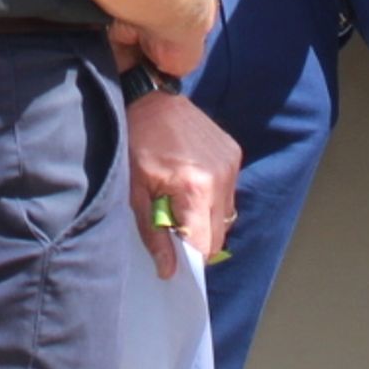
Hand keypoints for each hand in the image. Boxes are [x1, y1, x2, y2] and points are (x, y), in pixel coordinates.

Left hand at [123, 91, 241, 279]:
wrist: (149, 97)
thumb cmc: (136, 142)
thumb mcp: (135, 191)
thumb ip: (153, 234)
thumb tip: (168, 271)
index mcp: (196, 189)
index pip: (204, 245)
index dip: (188, 256)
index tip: (173, 253)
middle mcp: (221, 178)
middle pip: (218, 234)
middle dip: (197, 238)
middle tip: (173, 224)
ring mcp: (230, 164)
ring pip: (226, 215)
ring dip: (206, 217)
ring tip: (181, 200)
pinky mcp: (234, 153)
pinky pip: (228, 191)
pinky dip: (212, 196)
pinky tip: (191, 181)